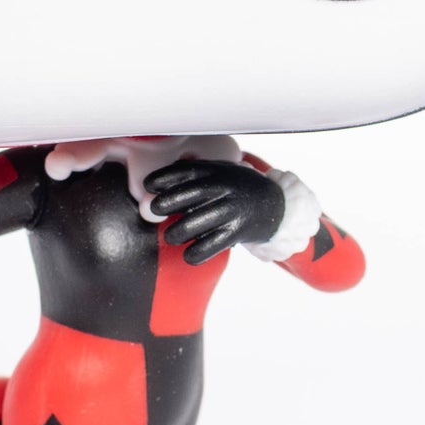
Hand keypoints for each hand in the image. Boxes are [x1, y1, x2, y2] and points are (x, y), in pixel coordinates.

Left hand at [144, 158, 284, 264]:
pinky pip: (209, 246)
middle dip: (165, 203)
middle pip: (188, 194)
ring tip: (173, 235)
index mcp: (216, 171)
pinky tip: (189, 254)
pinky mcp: (237, 231)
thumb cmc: (236, 189)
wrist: (275, 206)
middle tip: (156, 210)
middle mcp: (224, 188)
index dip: (163, 177)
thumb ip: (192, 177)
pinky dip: (195, 254)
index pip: (185, 171)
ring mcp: (231, 210)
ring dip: (177, 232)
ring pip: (194, 223)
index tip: (149, 185)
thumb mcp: (219, 173)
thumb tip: (152, 189)